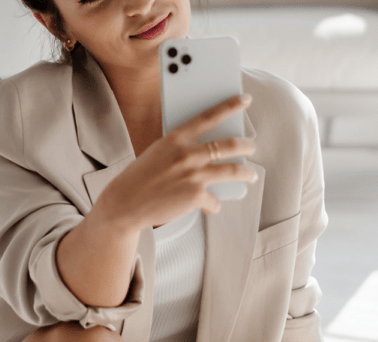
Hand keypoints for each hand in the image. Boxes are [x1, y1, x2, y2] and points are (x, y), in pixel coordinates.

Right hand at [97, 93, 256, 232]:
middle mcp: (187, 154)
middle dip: (246, 146)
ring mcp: (193, 175)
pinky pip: (215, 201)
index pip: (208, 117)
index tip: (245, 99)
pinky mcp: (196, 196)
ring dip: (246, 174)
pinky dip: (213, 205)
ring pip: (233, 171)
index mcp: (175, 138)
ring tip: (251, 176)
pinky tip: (208, 206)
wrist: (125, 204)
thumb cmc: (143, 177)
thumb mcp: (159, 153)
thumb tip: (213, 154)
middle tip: (252, 147)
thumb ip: (183, 149)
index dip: (229, 106)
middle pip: (228, 145)